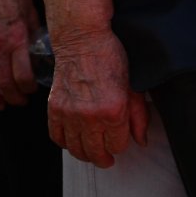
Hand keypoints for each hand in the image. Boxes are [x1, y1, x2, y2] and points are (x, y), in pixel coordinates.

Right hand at [0, 0, 41, 108]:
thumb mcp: (31, 11)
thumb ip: (36, 34)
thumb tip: (45, 52)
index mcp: (17, 39)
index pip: (24, 76)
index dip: (29, 89)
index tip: (33, 92)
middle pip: (5, 83)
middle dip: (14, 98)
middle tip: (19, 102)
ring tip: (1, 105)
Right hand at [46, 25, 147, 167]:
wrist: (83, 39)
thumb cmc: (110, 56)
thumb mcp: (133, 85)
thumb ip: (139, 116)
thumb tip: (141, 140)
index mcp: (113, 110)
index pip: (117, 146)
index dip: (120, 145)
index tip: (120, 139)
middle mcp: (90, 115)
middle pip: (95, 153)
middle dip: (103, 158)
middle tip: (106, 157)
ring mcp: (70, 113)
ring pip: (76, 149)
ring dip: (84, 154)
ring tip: (90, 150)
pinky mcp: (55, 108)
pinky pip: (56, 137)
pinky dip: (64, 142)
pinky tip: (73, 139)